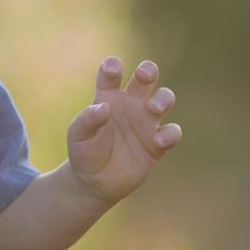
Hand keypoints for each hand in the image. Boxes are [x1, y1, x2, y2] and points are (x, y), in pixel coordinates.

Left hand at [66, 56, 182, 204]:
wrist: (93, 182)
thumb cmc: (83, 152)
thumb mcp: (78, 135)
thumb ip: (87, 119)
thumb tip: (104, 106)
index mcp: (107, 97)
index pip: (111, 74)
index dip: (113, 67)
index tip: (112, 70)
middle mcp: (129, 105)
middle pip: (145, 78)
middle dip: (148, 70)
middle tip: (144, 76)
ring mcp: (145, 123)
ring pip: (164, 98)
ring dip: (163, 98)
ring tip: (152, 108)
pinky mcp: (157, 144)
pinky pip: (172, 132)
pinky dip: (170, 133)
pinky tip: (158, 141)